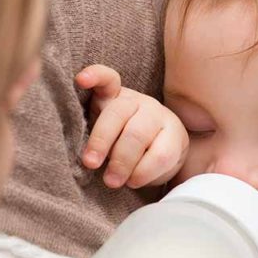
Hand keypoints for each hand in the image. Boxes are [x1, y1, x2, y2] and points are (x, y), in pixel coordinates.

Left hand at [76, 64, 187, 188]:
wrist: (160, 152)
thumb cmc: (120, 143)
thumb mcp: (103, 135)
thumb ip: (93, 136)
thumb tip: (86, 159)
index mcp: (114, 96)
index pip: (106, 79)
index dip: (95, 76)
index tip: (80, 80)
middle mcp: (138, 102)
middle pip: (118, 114)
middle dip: (101, 141)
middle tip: (90, 164)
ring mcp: (159, 116)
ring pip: (138, 135)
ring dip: (123, 162)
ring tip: (112, 182)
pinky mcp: (176, 136)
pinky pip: (161, 155)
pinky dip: (144, 172)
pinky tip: (134, 181)